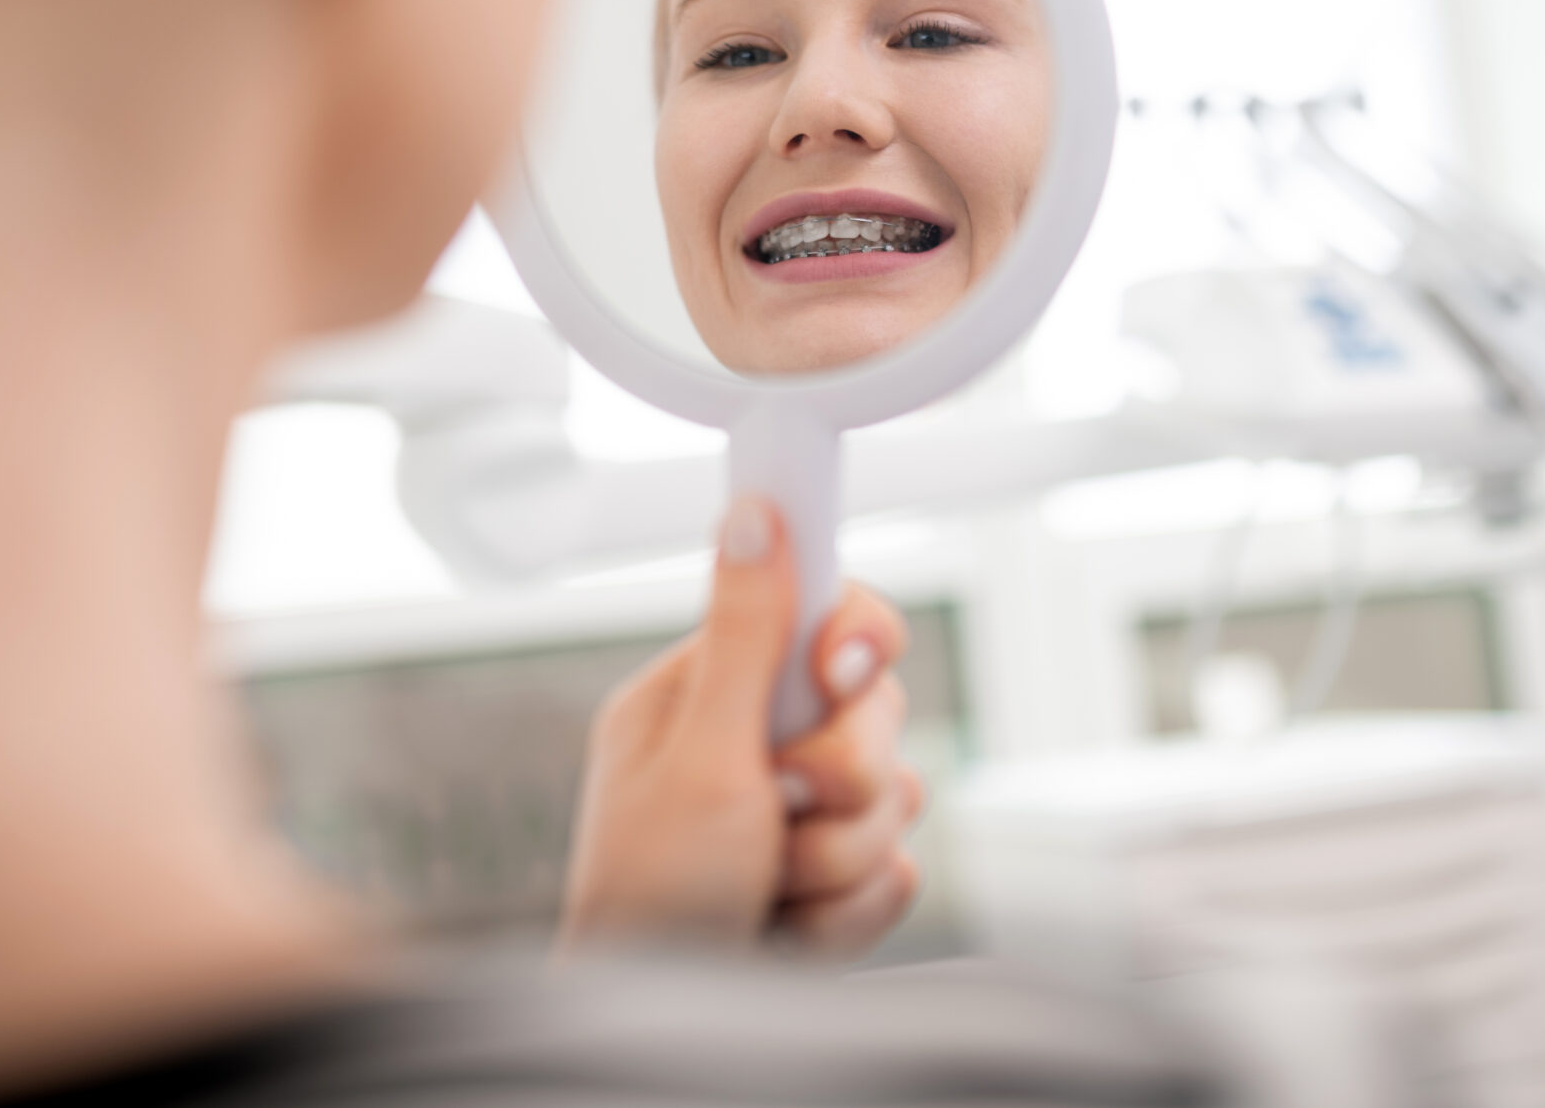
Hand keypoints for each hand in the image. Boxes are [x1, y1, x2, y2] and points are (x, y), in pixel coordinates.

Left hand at [556, 495, 923, 959]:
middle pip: (872, 705)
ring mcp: (798, 815)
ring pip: (896, 795)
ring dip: (837, 855)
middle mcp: (753, 744)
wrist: (660, 1032)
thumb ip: (744, 638)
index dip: (851, 631)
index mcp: (704, 694)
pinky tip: (787, 924)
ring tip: (766, 883)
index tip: (843, 669)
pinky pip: (897, 872)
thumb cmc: (647, 901)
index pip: (811, 609)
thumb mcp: (699, 756)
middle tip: (780, 808)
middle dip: (842, 774)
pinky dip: (847, 910)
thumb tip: (754, 511)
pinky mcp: (834, 880)